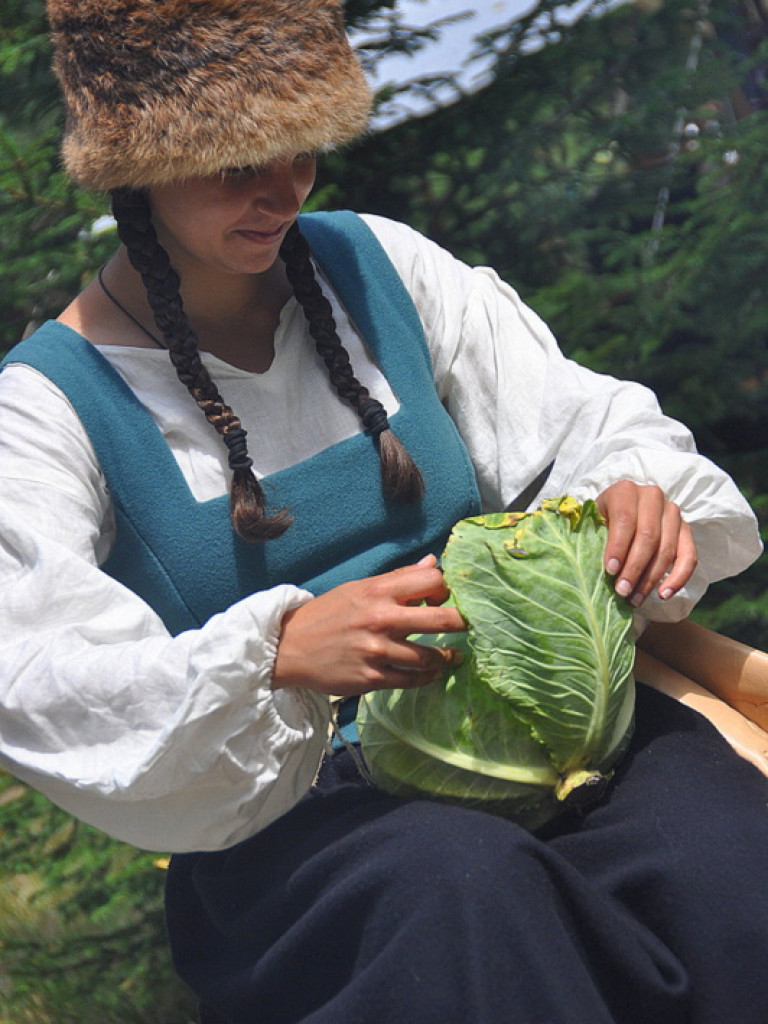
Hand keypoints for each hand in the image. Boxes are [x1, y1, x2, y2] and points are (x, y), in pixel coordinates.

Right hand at [272, 555, 465, 695]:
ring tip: (452, 657)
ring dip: (446, 657)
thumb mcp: (360, 588)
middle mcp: (381, 618)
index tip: (445, 598)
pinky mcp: (372, 678)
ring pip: (430, 656)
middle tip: (469, 627)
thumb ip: (399, 578)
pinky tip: (431, 673)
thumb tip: (433, 562)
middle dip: (463, 623)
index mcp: (378, 591)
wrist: (289, 647)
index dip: (446, 589)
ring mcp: (377, 650)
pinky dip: (426, 677)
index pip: (432, 580)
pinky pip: (411, 680)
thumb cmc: (327, 614)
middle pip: (441, 618)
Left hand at [596, 481, 697, 607]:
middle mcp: (652, 497)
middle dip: (634, 568)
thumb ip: (592, 538)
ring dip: (651, 579)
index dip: (618, 547)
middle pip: (648, 536)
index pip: (625, 519)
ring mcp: (672, 512)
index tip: (610, 571)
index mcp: (625, 491)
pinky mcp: (685, 529)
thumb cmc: (601, 522)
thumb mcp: (591, 523)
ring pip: (666, 549)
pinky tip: (664, 594)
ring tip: (635, 599)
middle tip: (622, 591)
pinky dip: (678, 578)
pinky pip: (689, 556)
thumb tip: (593, 566)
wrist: (620, 511)